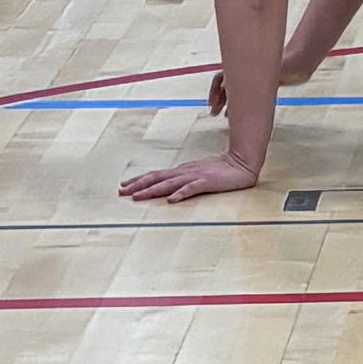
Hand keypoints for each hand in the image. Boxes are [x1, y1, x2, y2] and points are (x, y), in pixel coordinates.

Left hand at [123, 148, 262, 204]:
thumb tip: (169, 190)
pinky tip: (171, 200)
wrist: (241, 163)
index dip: (139, 180)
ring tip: (137, 196)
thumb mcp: (198, 175)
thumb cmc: (221, 170)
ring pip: (168, 184)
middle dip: (137, 185)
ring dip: (151, 190)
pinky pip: (191, 189)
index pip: (156, 175)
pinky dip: (180, 194)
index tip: (124, 186)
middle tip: (121, 192)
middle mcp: (184, 172)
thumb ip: (184, 181)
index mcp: (182, 171)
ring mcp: (195, 176)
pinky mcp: (207, 182)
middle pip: (156, 178)